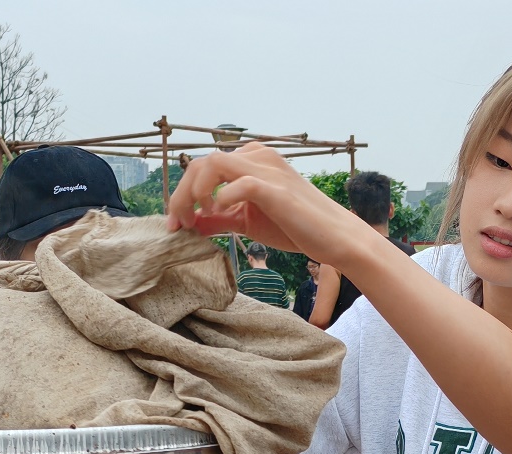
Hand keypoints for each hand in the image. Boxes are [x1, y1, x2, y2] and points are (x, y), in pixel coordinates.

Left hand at [165, 143, 362, 263]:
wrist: (335, 238)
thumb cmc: (296, 227)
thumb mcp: (248, 221)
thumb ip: (220, 218)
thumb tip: (191, 223)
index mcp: (251, 160)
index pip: (203, 165)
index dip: (182, 193)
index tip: (177, 223)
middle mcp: (258, 157)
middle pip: (200, 162)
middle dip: (181, 194)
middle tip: (179, 224)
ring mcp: (268, 169)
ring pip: (213, 164)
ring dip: (194, 193)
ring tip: (195, 219)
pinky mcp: (276, 189)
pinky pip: (239, 183)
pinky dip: (222, 198)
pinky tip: (221, 214)